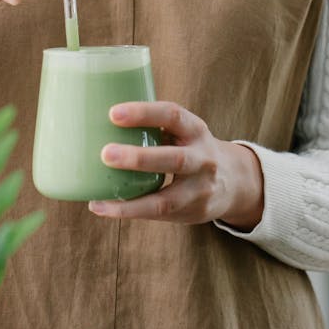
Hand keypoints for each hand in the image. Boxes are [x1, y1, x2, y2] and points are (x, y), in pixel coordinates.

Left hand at [88, 101, 264, 229]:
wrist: (234, 182)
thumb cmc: (191, 149)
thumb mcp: (183, 132)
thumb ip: (152, 127)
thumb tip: (95, 118)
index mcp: (195, 130)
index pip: (173, 116)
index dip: (144, 113)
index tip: (113, 113)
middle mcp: (203, 159)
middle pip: (173, 159)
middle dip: (139, 158)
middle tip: (105, 153)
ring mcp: (199, 189)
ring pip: (166, 198)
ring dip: (130, 201)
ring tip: (98, 200)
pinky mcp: (191, 212)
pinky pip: (157, 214)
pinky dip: (128, 212)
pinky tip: (101, 207)